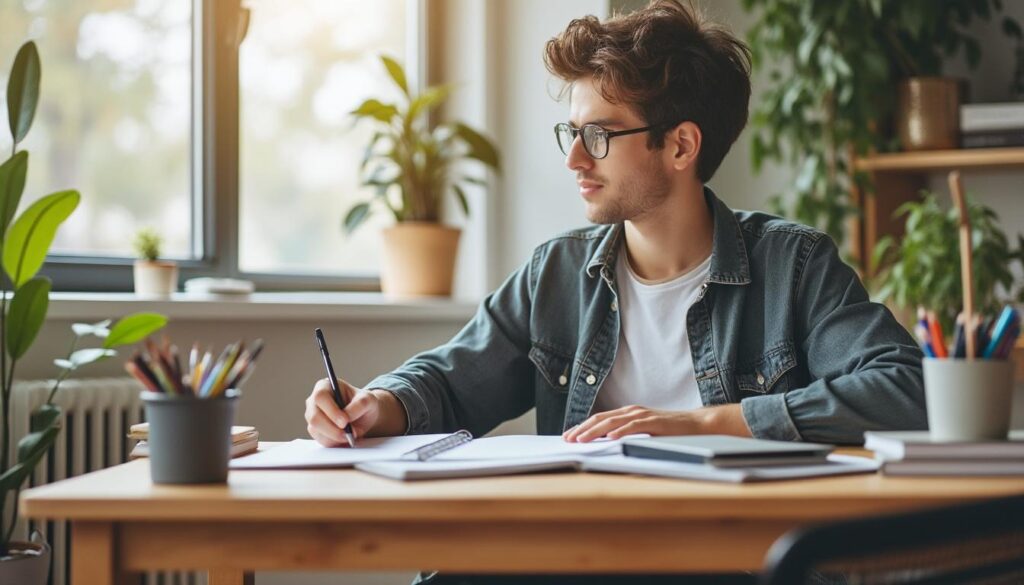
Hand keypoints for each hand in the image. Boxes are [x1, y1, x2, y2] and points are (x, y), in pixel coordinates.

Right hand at [304, 378, 382, 446]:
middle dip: (332, 429)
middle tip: (348, 435)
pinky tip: (346, 438)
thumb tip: (346, 419)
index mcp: (324, 386)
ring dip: (335, 437)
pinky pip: (321, 440)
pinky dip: (335, 442)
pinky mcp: (316, 431)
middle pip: (314, 417)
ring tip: (352, 435)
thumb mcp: (367, 399)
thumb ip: (359, 406)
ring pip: (316, 431)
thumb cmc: (363, 402)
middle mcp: (314, 402)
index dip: (331, 411)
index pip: (320, 398)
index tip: (345, 422)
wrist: (364, 415)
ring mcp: (313, 417)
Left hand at [562, 404, 751, 441]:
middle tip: (568, 440)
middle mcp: (632, 411)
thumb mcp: (643, 432)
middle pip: (601, 419)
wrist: (696, 424)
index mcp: (627, 413)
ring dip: (595, 431)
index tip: (568, 436)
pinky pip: (633, 427)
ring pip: (613, 422)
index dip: (583, 427)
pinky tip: (609, 439)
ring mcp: (642, 415)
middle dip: (582, 429)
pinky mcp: (653, 422)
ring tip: (581, 439)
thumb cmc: (669, 431)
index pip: (599, 419)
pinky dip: (620, 432)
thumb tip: (606, 445)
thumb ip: (626, 434)